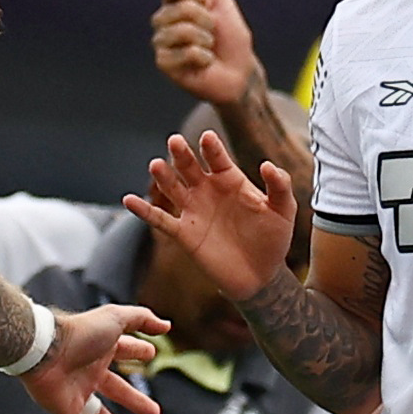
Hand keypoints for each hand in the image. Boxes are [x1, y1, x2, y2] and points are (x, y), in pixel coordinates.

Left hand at [20, 303, 168, 413]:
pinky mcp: (63, 410)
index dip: (138, 352)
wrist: (43, 349)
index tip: (151, 356)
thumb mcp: (116, 319)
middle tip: (154, 413)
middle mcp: (89, 372)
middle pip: (117, 389)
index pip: (125, 351)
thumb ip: (142, 319)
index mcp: (102, 349)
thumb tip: (167, 326)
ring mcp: (76, 393)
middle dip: (134, 400)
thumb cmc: (80, 332)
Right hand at [123, 130, 297, 304]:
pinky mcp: (183, 233)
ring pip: (172, 189)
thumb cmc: (273, 239)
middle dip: (182, 155)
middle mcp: (207, 191)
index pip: (218, 159)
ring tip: (156, 165)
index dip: (212, 148)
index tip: (207, 137)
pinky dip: (143, 211)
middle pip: (189, 167)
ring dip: (163, 177)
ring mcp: (193, 211)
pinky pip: (160, 219)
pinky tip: (128, 200)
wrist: (261, 275)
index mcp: (230, 180)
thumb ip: (279, 187)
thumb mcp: (284, 211)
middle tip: (175, 141)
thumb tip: (269, 165)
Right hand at [151, 0, 257, 107]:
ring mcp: (161, 43)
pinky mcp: (164, 63)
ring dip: (205, 38)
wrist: (240, 71)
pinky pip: (187, 51)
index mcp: (173, 4)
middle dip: (205, 19)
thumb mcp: (219, 1)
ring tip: (208, 48)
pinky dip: (203, 56)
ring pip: (182, 30)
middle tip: (212, 33)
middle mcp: (163, 22)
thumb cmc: (231, 37)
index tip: (209, 4)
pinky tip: (204, 63)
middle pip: (180, 8)